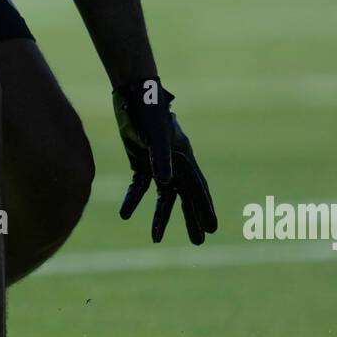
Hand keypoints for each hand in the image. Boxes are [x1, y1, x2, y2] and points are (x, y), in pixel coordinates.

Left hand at [113, 80, 216, 244]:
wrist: (133, 95)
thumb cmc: (148, 113)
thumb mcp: (156, 136)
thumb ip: (161, 158)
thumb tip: (165, 183)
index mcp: (184, 158)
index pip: (197, 189)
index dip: (204, 210)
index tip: (212, 229)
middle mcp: (174, 163)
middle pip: (186, 196)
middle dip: (191, 219)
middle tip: (199, 241)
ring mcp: (158, 163)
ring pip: (164, 196)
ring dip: (161, 216)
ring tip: (156, 239)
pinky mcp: (141, 161)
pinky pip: (140, 186)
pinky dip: (133, 199)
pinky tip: (124, 214)